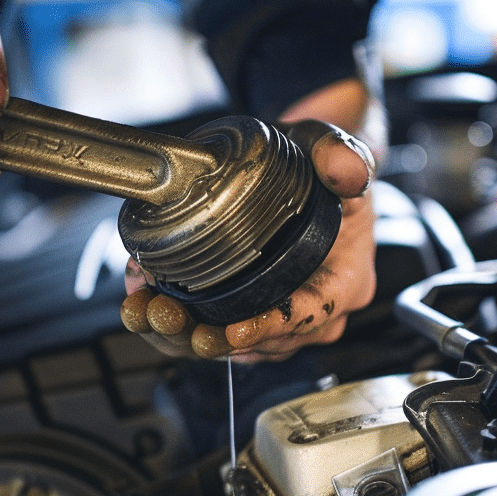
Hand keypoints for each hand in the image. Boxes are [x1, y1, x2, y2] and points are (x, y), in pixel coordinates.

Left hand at [121, 81, 380, 361]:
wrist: (305, 170)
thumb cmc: (320, 166)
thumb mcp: (332, 150)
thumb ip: (339, 155)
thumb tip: (346, 171)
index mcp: (348, 281)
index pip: (310, 316)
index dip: (269, 328)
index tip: (233, 330)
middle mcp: (321, 310)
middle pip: (266, 342)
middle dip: (212, 336)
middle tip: (168, 317)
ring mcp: (288, 317)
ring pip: (237, 345)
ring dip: (188, 334)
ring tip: (149, 311)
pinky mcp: (258, 314)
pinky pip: (222, 334)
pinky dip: (183, 324)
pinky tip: (150, 303)